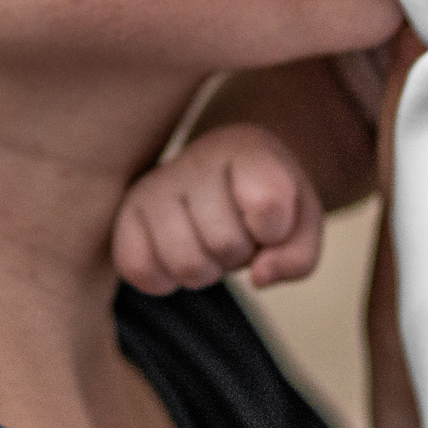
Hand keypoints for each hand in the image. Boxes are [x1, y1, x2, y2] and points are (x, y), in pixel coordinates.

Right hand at [112, 124, 323, 294]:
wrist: (223, 176)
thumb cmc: (265, 201)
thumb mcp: (301, 222)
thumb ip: (298, 256)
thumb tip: (258, 276)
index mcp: (247, 147)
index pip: (268, 204)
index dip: (276, 229)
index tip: (271, 218)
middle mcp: (196, 158)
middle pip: (226, 243)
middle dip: (240, 254)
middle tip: (236, 232)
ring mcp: (154, 184)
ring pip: (185, 264)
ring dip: (206, 270)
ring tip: (208, 244)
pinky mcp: (126, 213)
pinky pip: (138, 269)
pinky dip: (163, 280)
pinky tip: (176, 255)